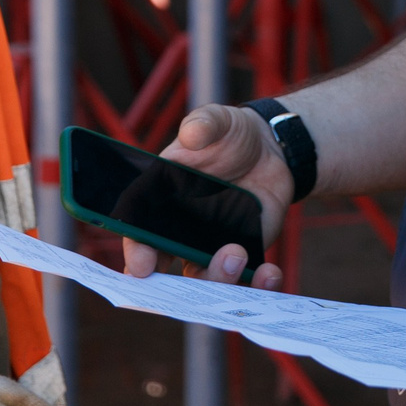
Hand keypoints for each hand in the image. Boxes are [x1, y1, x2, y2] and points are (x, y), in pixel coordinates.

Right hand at [118, 104, 288, 288]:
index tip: (141, 266)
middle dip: (177, 283)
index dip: (136, 252)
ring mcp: (212, 244)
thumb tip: (193, 134)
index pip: (138, 232)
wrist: (269, 147)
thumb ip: (204, 124)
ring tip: (238, 254)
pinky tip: (270, 273)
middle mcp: (181, 230)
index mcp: (161, 199)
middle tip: (204, 265)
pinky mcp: (244, 251)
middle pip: (168, 269)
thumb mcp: (217, 120)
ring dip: (218, 277)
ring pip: (205, 279)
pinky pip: (246, 280)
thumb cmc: (230, 134)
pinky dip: (257, 285)